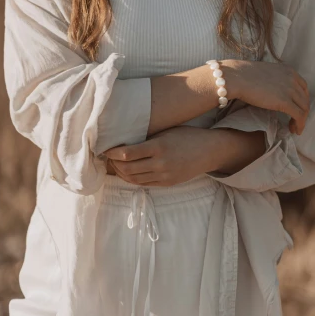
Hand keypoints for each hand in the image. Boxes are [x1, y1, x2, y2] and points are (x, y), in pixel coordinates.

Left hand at [102, 126, 223, 186]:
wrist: (209, 151)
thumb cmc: (187, 136)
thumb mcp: (166, 131)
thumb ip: (147, 138)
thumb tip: (123, 140)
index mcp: (158, 147)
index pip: (127, 153)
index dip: (112, 152)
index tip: (105, 148)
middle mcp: (160, 164)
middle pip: (127, 168)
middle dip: (113, 163)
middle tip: (107, 156)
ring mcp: (164, 176)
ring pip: (133, 179)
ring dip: (120, 172)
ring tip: (114, 164)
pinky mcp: (167, 183)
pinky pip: (143, 184)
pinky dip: (131, 179)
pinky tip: (126, 171)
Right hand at [228, 59, 309, 134]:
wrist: (236, 77)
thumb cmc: (244, 76)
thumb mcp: (266, 74)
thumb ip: (275, 81)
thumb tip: (274, 92)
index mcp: (288, 70)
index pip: (303, 87)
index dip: (302, 100)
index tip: (297, 108)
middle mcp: (292, 78)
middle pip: (305, 99)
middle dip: (302, 111)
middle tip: (296, 121)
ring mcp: (290, 90)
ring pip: (304, 108)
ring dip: (301, 120)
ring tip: (294, 128)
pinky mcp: (285, 102)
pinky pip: (299, 116)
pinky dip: (300, 125)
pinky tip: (295, 131)